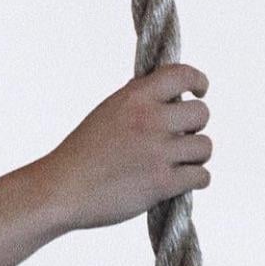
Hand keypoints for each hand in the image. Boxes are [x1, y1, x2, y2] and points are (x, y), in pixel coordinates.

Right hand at [43, 62, 211, 230]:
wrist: (60, 190)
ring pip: (205, 147)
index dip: (197, 81)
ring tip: (176, 164)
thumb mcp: (106, 113)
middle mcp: (149, 120)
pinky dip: (193, 180)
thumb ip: (138, 102)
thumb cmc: (81, 155)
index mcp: (134, 98)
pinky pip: (201, 176)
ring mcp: (157, 152)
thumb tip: (168, 92)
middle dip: (194, 127)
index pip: (182, 75)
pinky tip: (178, 183)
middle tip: (177, 139)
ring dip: (194, 157)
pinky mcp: (161, 183)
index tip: (200, 91)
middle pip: (202, 114)